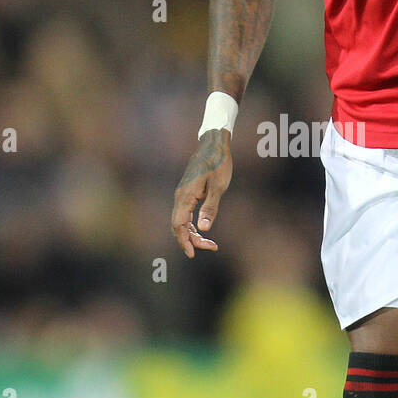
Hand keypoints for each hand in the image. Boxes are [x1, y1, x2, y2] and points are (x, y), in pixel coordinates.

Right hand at [171, 130, 232, 258]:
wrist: (213, 143)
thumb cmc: (218, 163)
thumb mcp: (219, 187)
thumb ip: (210, 208)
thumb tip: (204, 229)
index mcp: (185, 196)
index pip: (178, 225)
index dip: (184, 241)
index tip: (192, 254)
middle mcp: (180, 196)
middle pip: (178, 226)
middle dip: (191, 240)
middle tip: (211, 247)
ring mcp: (182, 194)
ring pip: (181, 221)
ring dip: (193, 234)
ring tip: (210, 243)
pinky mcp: (187, 193)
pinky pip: (185, 214)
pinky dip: (192, 225)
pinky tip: (202, 230)